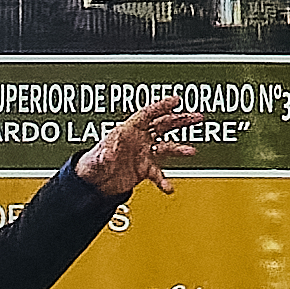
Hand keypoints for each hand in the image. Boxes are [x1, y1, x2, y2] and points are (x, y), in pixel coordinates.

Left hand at [77, 97, 192, 197]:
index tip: (176, 100)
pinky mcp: (144, 169)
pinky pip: (158, 173)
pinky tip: (168, 188)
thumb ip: (105, 153)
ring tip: (191, 151)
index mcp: (127, 130)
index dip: (161, 106)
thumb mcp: (96, 157)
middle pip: (163, 125)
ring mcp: (144, 154)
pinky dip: (163, 181)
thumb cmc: (92, 164)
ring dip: (179, 149)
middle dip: (180, 120)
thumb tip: (110, 151)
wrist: (93, 184)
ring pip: (167, 147)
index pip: (147, 114)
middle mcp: (139, 139)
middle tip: (197, 116)